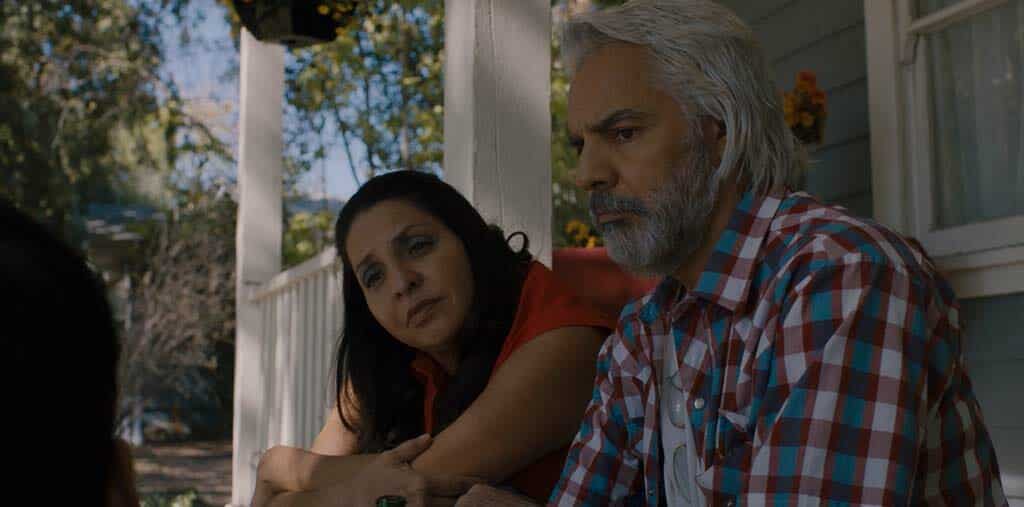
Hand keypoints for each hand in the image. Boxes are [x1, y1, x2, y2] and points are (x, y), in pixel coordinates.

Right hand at [343, 434, 478, 506]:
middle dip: (469, 498)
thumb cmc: (368, 480)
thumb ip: (412, 448)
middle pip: (456, 503)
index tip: (486, 481)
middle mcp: (422, 502)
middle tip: (483, 493)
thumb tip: (430, 437)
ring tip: (469, 502)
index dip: (473, 482)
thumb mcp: (389, 459)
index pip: (456, 484)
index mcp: (421, 483)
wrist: (346, 501)